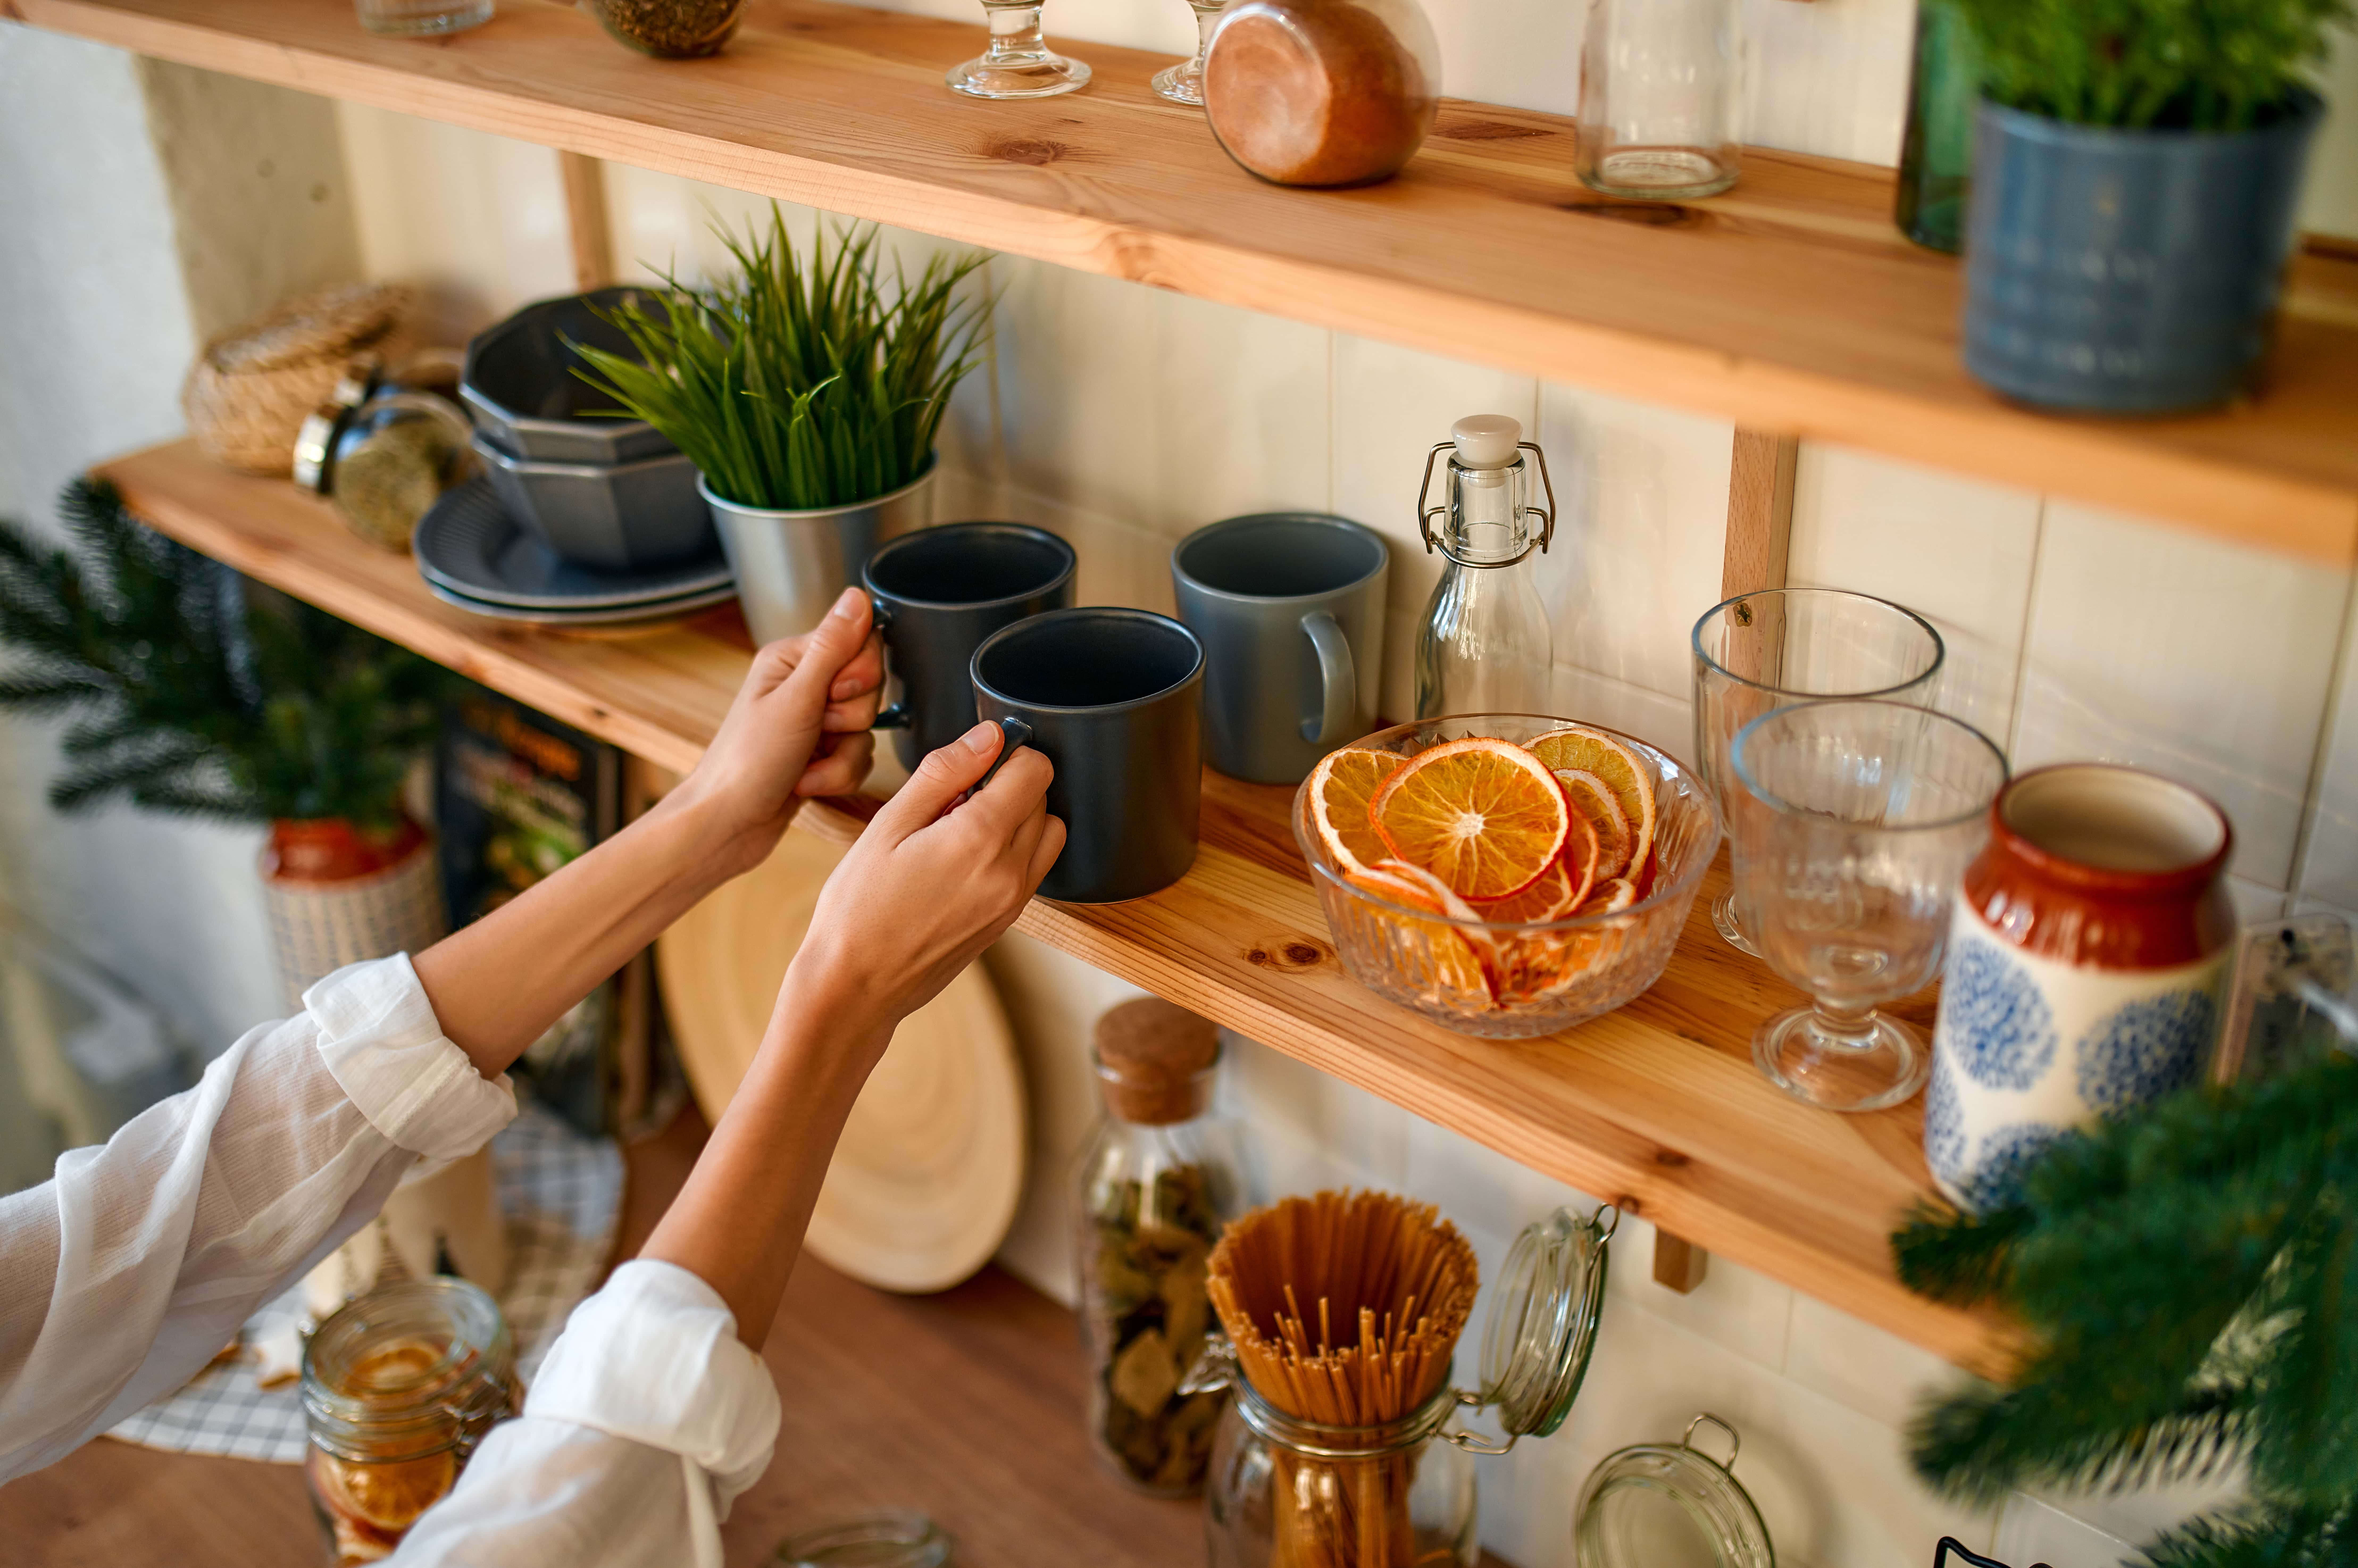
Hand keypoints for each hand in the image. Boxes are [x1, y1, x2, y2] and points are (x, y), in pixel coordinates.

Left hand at [668, 586, 883, 875]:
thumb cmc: (747, 762)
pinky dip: (838, 776)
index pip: (861, 643)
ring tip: (805, 765)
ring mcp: (814, 722)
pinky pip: (860, 758)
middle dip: (850, 719)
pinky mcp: (822, 755)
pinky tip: (807, 783)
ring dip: (842, 756)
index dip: (859, 675)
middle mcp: (804, 686)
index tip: (832, 695)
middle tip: (815, 730)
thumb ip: (832, 647)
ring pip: (868, 729)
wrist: (727, 824)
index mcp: (792, 659)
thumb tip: (857, 596)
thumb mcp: (796, 698)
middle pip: (870, 688)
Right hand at [784, 720, 1064, 1036]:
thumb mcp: (889, 825)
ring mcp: (1013, 902)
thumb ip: (945, 772)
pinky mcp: (1008, 921)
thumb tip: (989, 737)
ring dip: (1017, 820)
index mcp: (979, 840)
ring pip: (1047, 835)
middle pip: (1044, 800)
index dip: (1007, 754)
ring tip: (961, 830)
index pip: (1035, 771)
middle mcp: (1009, 873)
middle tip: (954, 801)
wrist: (855, 986)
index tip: (976, 761)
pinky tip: (963, 861)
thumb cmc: (859, 909)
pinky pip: (1032, 870)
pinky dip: (1012, 852)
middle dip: (1009, 786)